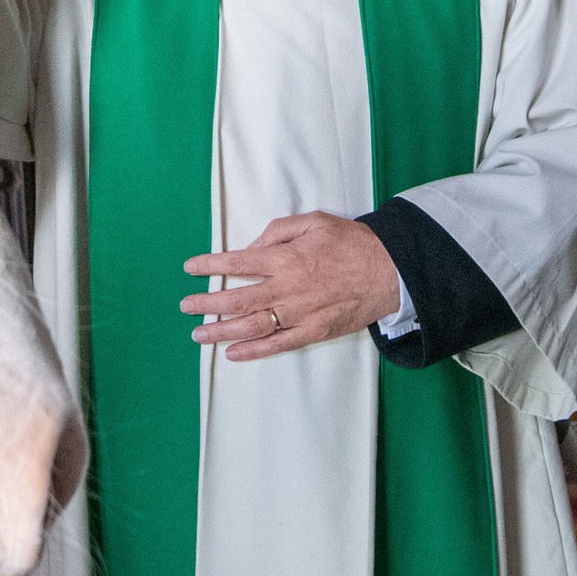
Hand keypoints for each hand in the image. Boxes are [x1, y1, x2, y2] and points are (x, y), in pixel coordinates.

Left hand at [179, 212, 400, 360]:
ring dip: (221, 330)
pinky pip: (279, 344)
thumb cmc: (352, 243)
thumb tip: (252, 247)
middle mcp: (288, 287)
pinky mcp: (315, 331)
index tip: (189, 268)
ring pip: (252, 324)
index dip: (210, 265)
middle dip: (207, 303)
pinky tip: (231, 353)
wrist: (391, 270)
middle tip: (185, 306)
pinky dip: (253, 350)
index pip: (237, 262)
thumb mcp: (314, 222)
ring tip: (198, 334)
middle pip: (238, 298)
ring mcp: (301, 312)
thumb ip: (278, 232)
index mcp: (286, 258)